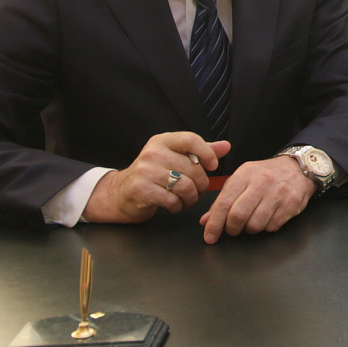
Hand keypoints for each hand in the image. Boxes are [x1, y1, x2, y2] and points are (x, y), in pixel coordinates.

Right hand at [84, 133, 229, 223]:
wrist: (121, 193)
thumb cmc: (153, 175)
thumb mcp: (175, 158)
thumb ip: (201, 152)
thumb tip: (226, 146)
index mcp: (163, 141)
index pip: (191, 140)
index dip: (207, 153)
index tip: (212, 166)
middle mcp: (152, 153)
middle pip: (192, 168)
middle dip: (201, 184)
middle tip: (197, 191)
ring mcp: (145, 171)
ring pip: (185, 186)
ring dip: (191, 198)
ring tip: (187, 199)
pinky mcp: (141, 190)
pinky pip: (172, 200)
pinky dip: (178, 206)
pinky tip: (175, 205)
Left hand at [198, 156, 315, 243]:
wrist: (297, 168)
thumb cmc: (266, 175)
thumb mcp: (242, 179)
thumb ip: (224, 200)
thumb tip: (206, 221)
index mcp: (245, 174)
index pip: (224, 203)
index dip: (214, 224)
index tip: (210, 236)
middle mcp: (262, 182)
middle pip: (238, 216)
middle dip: (232, 229)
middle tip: (233, 229)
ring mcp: (278, 193)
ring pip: (255, 225)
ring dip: (249, 229)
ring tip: (252, 220)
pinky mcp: (291, 203)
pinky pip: (271, 227)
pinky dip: (266, 227)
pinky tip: (267, 217)